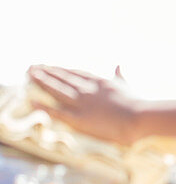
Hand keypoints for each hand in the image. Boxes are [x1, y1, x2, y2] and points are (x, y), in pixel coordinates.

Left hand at [27, 65, 142, 145]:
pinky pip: (59, 112)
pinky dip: (45, 107)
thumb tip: (118, 64)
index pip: (74, 73)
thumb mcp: (126, 84)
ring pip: (58, 91)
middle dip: (47, 73)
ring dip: (42, 82)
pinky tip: (33, 101)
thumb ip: (119, 74)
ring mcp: (83, 104)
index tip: (48, 66)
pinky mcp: (81, 120)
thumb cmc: (135, 102)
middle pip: (63, 79)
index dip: (60, 70)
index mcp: (98, 81)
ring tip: (29, 75)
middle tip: (31, 67)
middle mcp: (87, 90)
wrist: (138, 117)